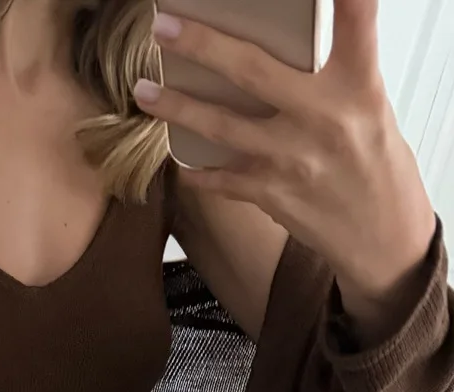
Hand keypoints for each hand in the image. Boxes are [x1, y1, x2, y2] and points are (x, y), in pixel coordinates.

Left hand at [136, 0, 436, 327]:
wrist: (381, 235)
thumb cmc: (372, 161)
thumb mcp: (367, 105)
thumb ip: (332, 75)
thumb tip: (282, 46)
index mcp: (359, 85)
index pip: (357, 23)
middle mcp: (324, 117)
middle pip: (254, 71)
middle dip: (203, 45)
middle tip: (165, 26)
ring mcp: (293, 158)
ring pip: (222, 126)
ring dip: (176, 109)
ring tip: (143, 91)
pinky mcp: (272, 194)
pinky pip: (221, 178)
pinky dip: (197, 170)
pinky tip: (177, 161)